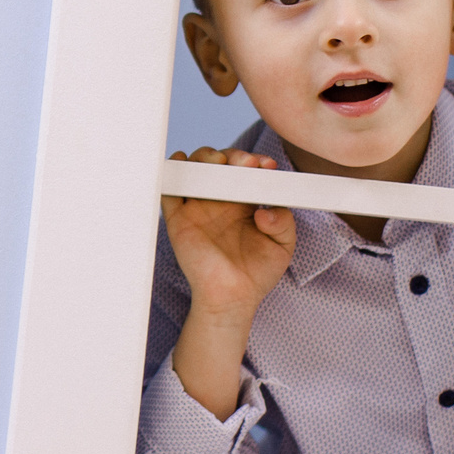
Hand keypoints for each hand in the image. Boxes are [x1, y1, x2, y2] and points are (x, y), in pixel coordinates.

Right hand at [161, 147, 297, 321]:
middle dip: (233, 154)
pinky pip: (169, 191)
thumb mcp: (282, 246)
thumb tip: (266, 211)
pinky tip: (183, 162)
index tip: (267, 164)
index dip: (255, 161)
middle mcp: (219, 200)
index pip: (246, 171)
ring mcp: (197, 208)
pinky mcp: (178, 219)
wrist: (231, 299)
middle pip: (219, 163)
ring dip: (204, 157)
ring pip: (195, 169)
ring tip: (219, 161)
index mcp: (243, 202)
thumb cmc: (257, 274)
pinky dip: (173, 172)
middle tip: (247, 163)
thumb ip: (284, 222)